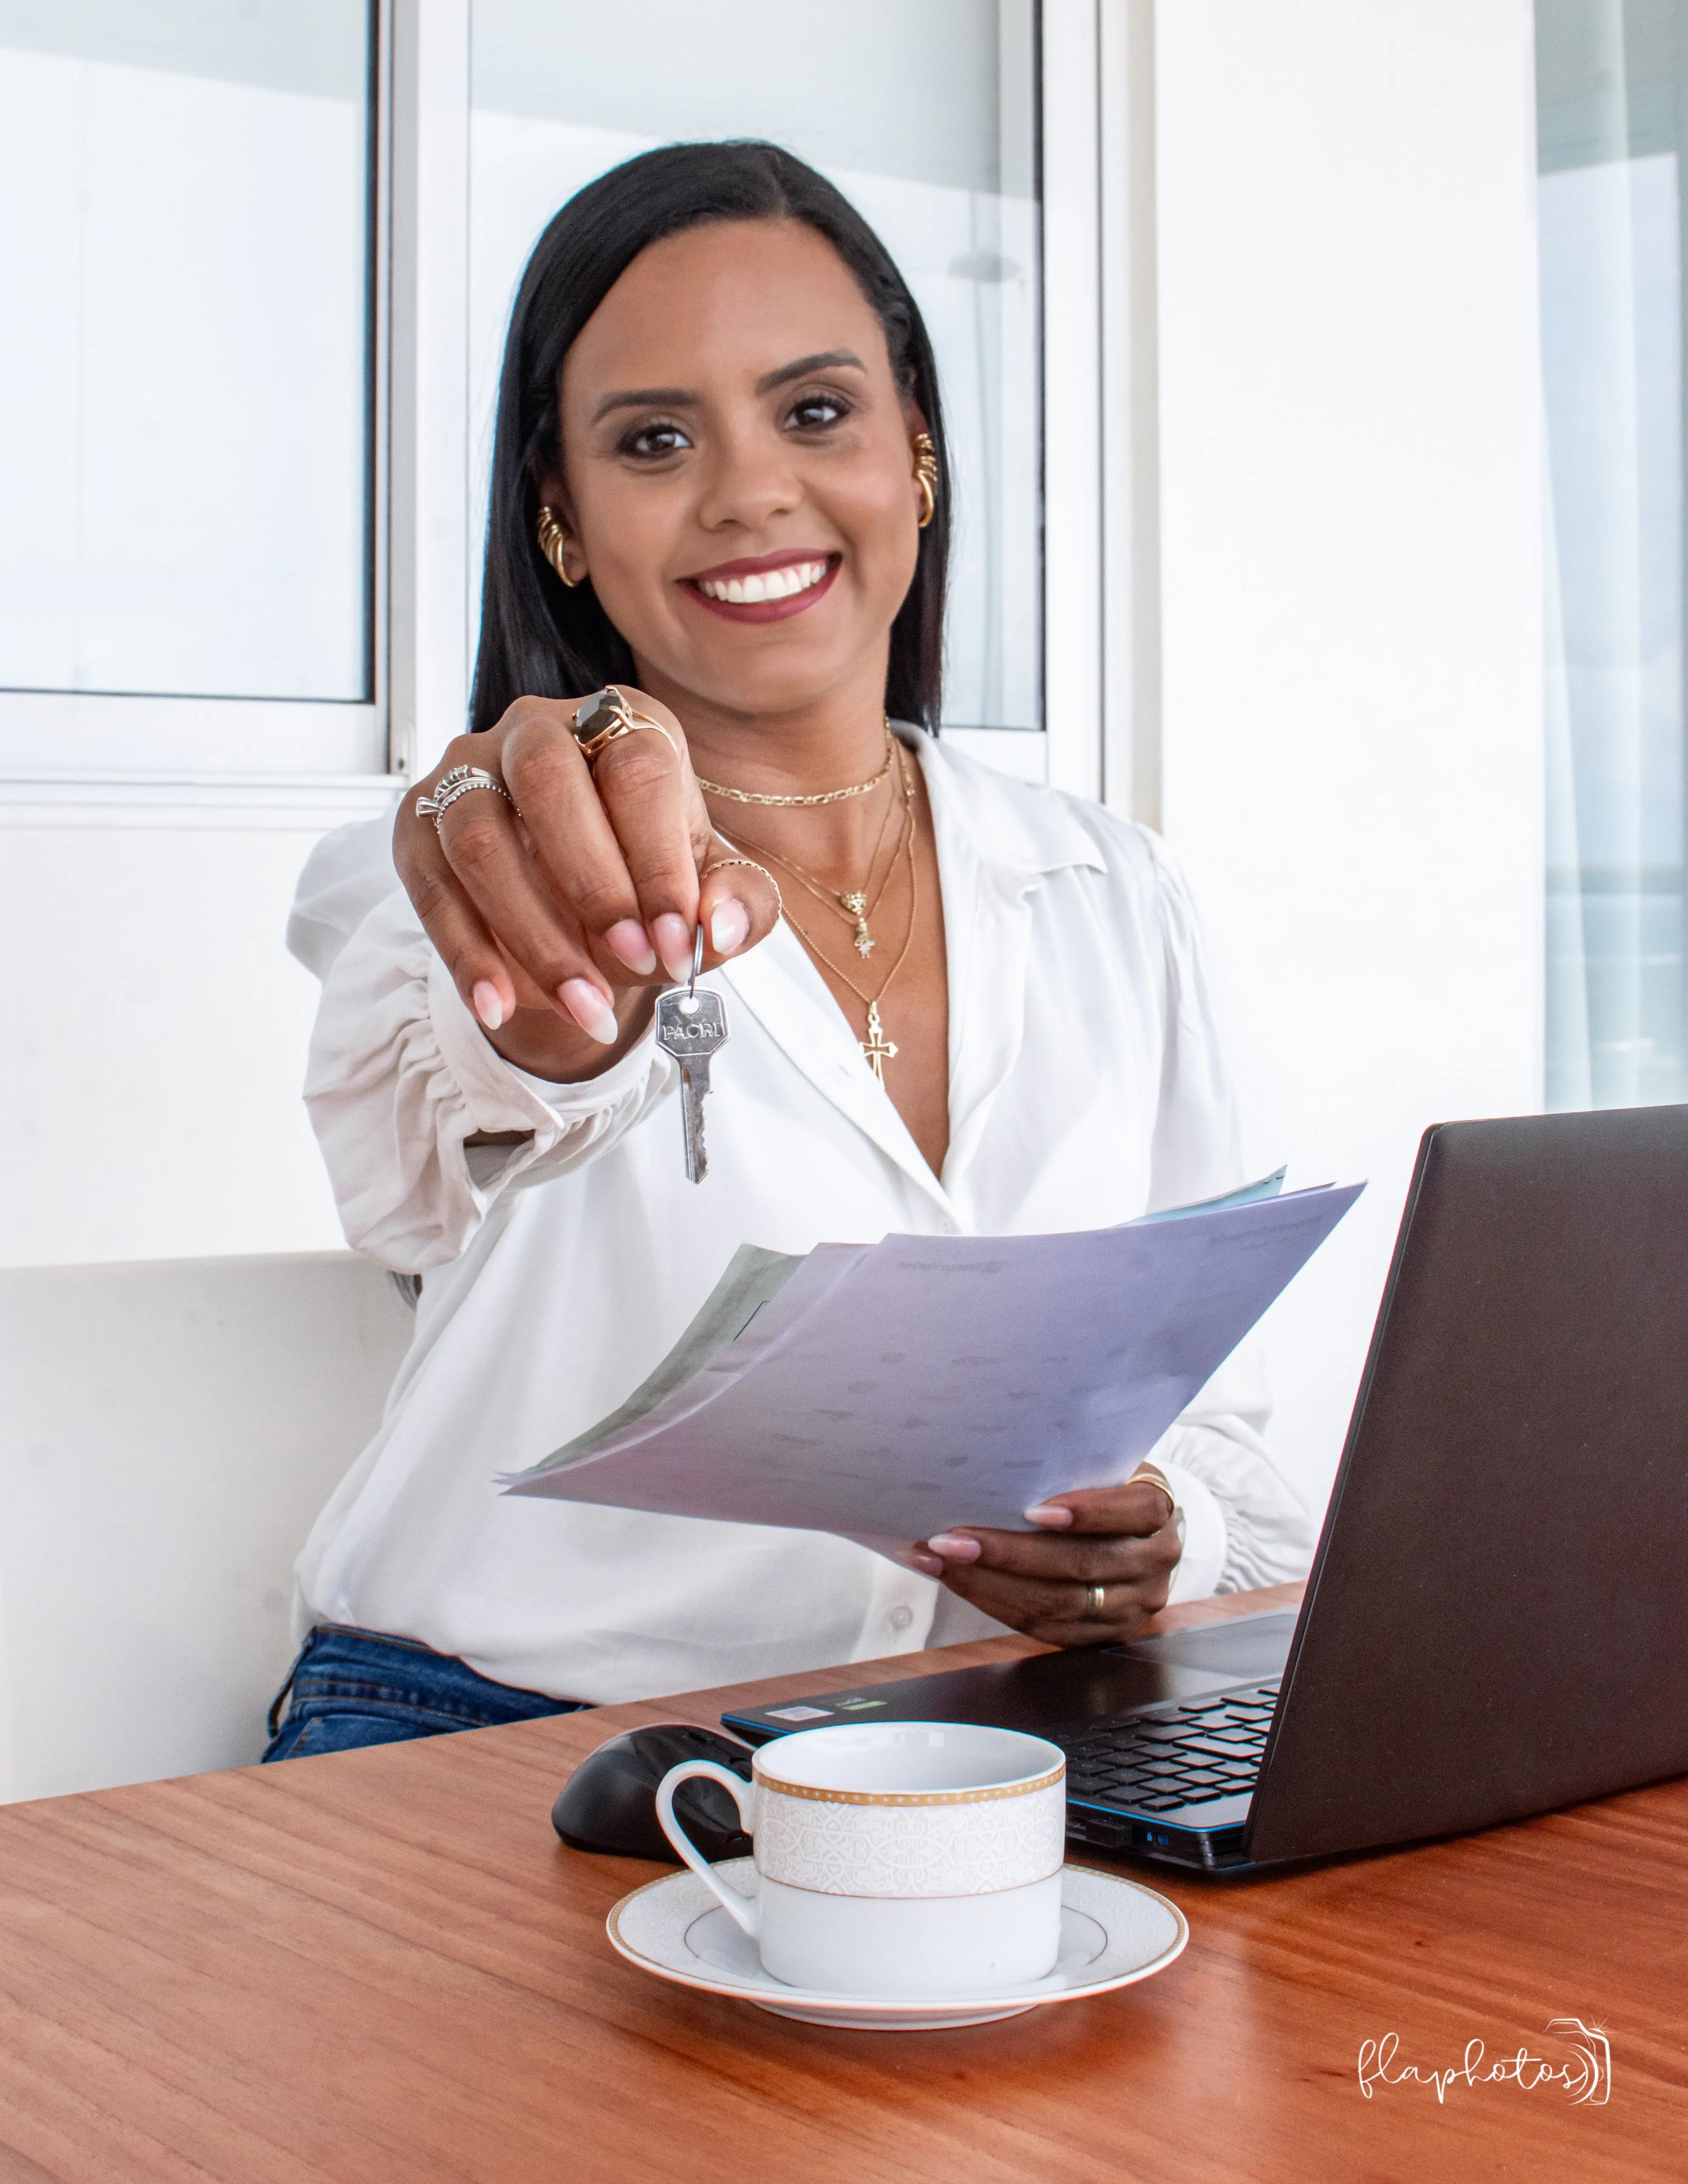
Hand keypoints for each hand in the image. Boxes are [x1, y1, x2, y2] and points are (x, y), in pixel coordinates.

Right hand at [393, 687, 781, 1078]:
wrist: (579, 908)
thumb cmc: (648, 882)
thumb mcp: (709, 893)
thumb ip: (738, 903)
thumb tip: (721, 927)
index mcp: (625, 725)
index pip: (638, 772)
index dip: (659, 862)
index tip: (678, 942)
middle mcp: (537, 730)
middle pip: (546, 780)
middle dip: (593, 885)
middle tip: (633, 964)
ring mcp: (468, 772)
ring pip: (478, 837)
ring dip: (533, 935)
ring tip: (583, 1006)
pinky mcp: (417, 824)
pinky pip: (429, 886)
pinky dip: (466, 957)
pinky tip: (500, 1008)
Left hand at [913, 1478, 1181, 1646]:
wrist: (1131, 1532)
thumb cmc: (1101, 1485)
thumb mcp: (1100, 1464)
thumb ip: (1070, 1466)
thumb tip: (994, 1458)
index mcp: (1158, 1510)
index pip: (1132, 1511)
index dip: (1085, 1512)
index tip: (1031, 1509)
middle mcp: (1154, 1562)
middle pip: (1081, 1564)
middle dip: (1008, 1554)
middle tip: (950, 1538)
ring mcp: (1133, 1606)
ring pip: (1056, 1603)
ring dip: (987, 1583)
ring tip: (938, 1559)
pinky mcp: (1104, 1635)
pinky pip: (1045, 1628)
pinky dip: (995, 1603)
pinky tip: (956, 1581)